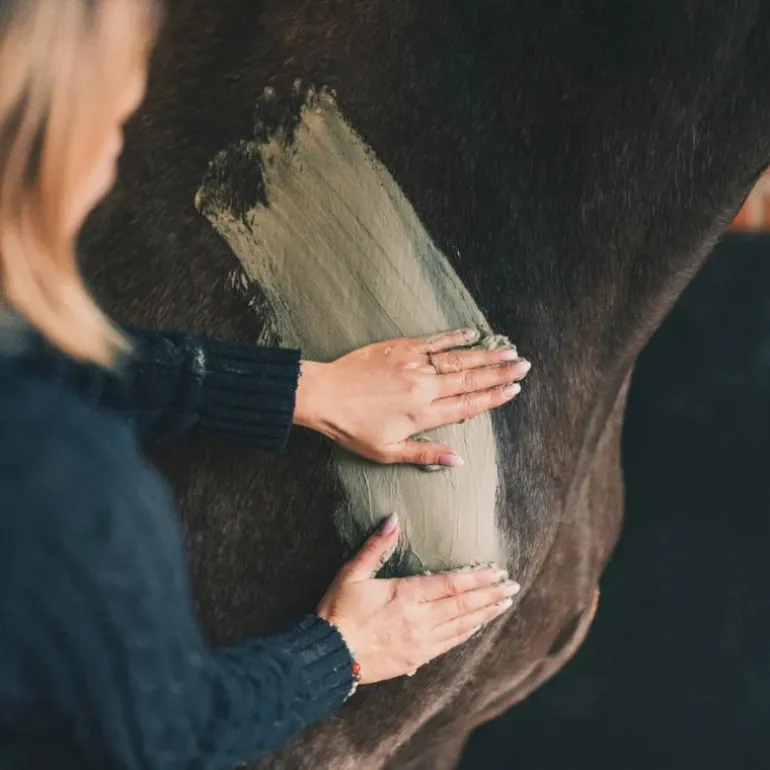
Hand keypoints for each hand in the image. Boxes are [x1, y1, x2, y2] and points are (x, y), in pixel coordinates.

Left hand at [294, 329, 530, 466]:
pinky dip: (455, 337)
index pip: (468, 406)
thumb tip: (459, 460)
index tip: (514, 390)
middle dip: (500, 372)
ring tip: (508, 350)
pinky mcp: (401, 348)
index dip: (494, 398)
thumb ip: (425, 453)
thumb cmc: (353, 428)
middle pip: (470, 379)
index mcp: (423, 415)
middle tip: (523, 365)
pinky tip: (472, 333)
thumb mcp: (387, 451)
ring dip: (486, 354)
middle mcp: (424, 387)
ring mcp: (413, 364)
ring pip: (458, 358)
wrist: (324, 395)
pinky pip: (434, 341)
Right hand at [317, 513, 519, 683]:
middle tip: (513, 587)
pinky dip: (467, 633)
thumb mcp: (353, 573)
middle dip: (490, 595)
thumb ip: (376, 547)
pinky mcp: (416, 658)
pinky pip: (449, 644)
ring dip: (485, 614)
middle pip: (464, 605)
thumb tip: (393, 519)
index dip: (478, 578)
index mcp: (407, 595)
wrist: (329, 655)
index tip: (497, 572)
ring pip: (462, 626)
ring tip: (504, 604)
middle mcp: (420, 619)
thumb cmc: (339, 612)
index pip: (452, 584)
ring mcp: (421, 641)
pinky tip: (477, 627)